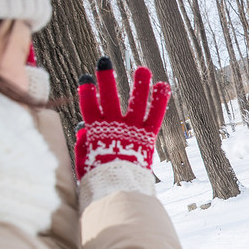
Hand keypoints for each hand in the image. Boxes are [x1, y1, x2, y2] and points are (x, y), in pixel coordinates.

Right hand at [75, 57, 169, 179]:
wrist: (117, 187)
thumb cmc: (99, 178)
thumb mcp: (84, 161)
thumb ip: (84, 143)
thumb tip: (83, 129)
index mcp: (94, 130)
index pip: (88, 106)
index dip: (87, 92)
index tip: (86, 79)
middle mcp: (113, 125)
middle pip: (109, 96)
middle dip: (106, 78)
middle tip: (104, 61)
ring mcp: (131, 128)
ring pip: (135, 101)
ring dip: (139, 84)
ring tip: (142, 69)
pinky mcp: (147, 135)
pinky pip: (155, 114)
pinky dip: (159, 100)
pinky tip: (164, 85)